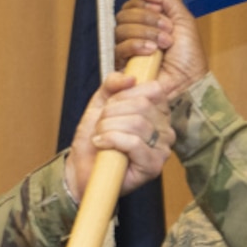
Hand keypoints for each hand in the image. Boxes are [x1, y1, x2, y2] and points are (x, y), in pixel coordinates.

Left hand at [64, 72, 172, 196]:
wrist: (81, 169)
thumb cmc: (94, 139)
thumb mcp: (101, 103)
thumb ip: (112, 84)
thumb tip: (130, 78)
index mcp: (158, 112)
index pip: (153, 89)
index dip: (125, 94)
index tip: (109, 107)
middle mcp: (165, 130)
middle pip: (142, 105)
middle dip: (112, 112)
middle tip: (100, 125)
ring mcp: (162, 149)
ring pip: (137, 123)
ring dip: (108, 127)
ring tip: (100, 136)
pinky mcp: (153, 166)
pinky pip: (134, 143)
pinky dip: (111, 140)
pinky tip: (101, 145)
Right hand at [114, 0, 207, 96]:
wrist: (190, 81)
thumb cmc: (189, 56)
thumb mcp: (183, 19)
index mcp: (147, 22)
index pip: (132, 3)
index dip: (145, 4)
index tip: (162, 11)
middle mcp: (135, 34)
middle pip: (124, 15)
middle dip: (147, 19)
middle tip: (167, 30)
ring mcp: (128, 50)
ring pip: (121, 30)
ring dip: (146, 33)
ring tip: (164, 44)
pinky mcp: (123, 66)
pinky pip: (119, 48)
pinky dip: (136, 46)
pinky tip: (152, 52)